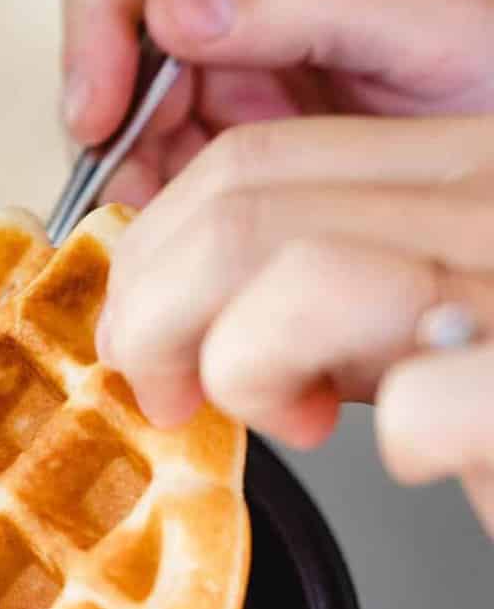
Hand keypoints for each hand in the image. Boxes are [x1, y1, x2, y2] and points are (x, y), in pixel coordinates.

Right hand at [61, 0, 493, 204]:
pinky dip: (157, 230)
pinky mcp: (232, 173)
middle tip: (145, 199)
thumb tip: (171, 11)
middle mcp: (228, 21)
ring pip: (117, 138)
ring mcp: (226, 100)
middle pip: (102, 57)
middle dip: (107, 130)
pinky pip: (157, 194)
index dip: (92, 25)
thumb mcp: (431, 17)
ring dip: (130, 188)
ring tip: (188, 237)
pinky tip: (204, 258)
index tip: (101, 112)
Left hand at [93, 114, 493, 536]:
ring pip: (308, 270)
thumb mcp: (421, 321)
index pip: (252, 158)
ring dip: (244, 359)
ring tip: (274, 414)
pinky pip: (426, 397)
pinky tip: (422, 450)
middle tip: (166, 387)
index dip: (156, 248)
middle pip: (248, 197)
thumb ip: (323, 290)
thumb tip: (168, 313)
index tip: (147, 332)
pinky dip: (402, 436)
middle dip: (156, 304)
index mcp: (464, 169)